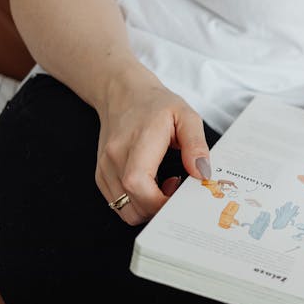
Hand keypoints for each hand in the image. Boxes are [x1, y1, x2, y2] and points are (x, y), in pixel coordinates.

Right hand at [95, 76, 209, 225]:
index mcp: (136, 142)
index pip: (137, 183)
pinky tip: (152, 186)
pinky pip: (118, 203)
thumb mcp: (186, 116)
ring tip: (164, 187)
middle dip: (159, 208)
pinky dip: (137, 204)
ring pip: (123, 209)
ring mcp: (104, 168)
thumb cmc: (156, 104)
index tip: (179, 196)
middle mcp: (114, 158)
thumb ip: (196, 145)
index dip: (159, 200)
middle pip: (131, 203)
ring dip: (148, 208)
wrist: (123, 94)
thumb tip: (202, 173)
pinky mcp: (101, 175)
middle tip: (177, 190)